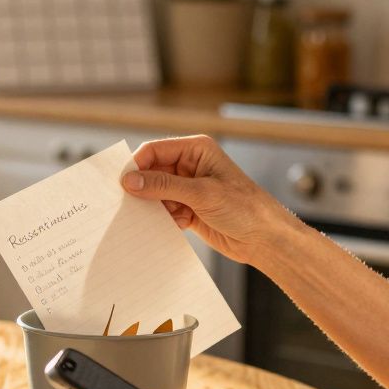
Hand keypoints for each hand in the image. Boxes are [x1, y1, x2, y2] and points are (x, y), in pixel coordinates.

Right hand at [122, 135, 298, 265]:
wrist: (265, 239)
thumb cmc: (245, 208)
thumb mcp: (201, 194)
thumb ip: (164, 186)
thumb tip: (131, 180)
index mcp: (197, 150)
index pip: (155, 150)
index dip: (137, 165)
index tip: (123, 185)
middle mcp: (191, 166)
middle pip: (152, 172)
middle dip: (143, 189)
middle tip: (132, 205)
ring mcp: (189, 188)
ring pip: (156, 194)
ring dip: (154, 207)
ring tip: (160, 217)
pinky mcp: (189, 209)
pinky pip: (165, 211)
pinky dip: (165, 219)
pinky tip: (177, 225)